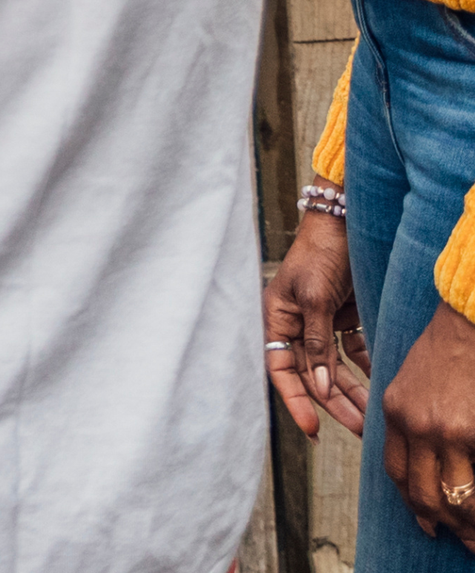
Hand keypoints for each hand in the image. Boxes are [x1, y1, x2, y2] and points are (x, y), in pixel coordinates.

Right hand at [265, 203, 367, 437]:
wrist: (346, 225)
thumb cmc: (319, 254)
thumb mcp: (314, 298)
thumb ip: (316, 342)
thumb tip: (318, 384)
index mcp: (276, 317)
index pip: (280, 367)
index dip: (295, 399)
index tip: (313, 428)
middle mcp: (295, 325)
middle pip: (311, 374)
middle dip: (334, 403)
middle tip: (358, 431)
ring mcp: (319, 323)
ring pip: (334, 369)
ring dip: (352, 392)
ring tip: (372, 420)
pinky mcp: (342, 319)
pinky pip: (352, 353)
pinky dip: (365, 368)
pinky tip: (379, 384)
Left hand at [384, 297, 474, 544]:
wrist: (465, 322)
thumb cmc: (444, 350)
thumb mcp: (409, 380)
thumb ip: (409, 417)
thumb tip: (421, 458)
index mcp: (394, 410)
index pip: (396, 471)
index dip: (413, 501)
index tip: (427, 520)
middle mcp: (414, 424)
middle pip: (421, 492)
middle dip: (440, 521)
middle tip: (461, 539)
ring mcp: (443, 430)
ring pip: (450, 494)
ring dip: (466, 521)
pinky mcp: (468, 432)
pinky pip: (472, 479)